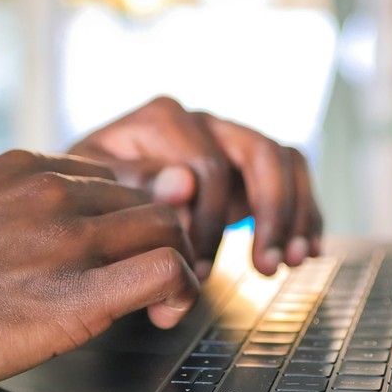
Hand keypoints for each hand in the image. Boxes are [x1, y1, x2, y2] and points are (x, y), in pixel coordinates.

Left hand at [69, 96, 322, 277]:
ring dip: (295, 213)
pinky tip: (306, 251)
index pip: (207, 167)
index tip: (198, 272)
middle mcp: (203, 122)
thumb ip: (136, 182)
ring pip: (286, 161)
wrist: (84, 200)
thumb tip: (186, 182)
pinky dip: (304, 213)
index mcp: (163, 120)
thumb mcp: (95, 191)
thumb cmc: (87, 197)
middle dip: (270, 213)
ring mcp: (228, 141)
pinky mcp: (246, 167)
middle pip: (260, 153)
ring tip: (292, 261)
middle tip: (265, 267)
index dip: (210, 223)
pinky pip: (292, 176)